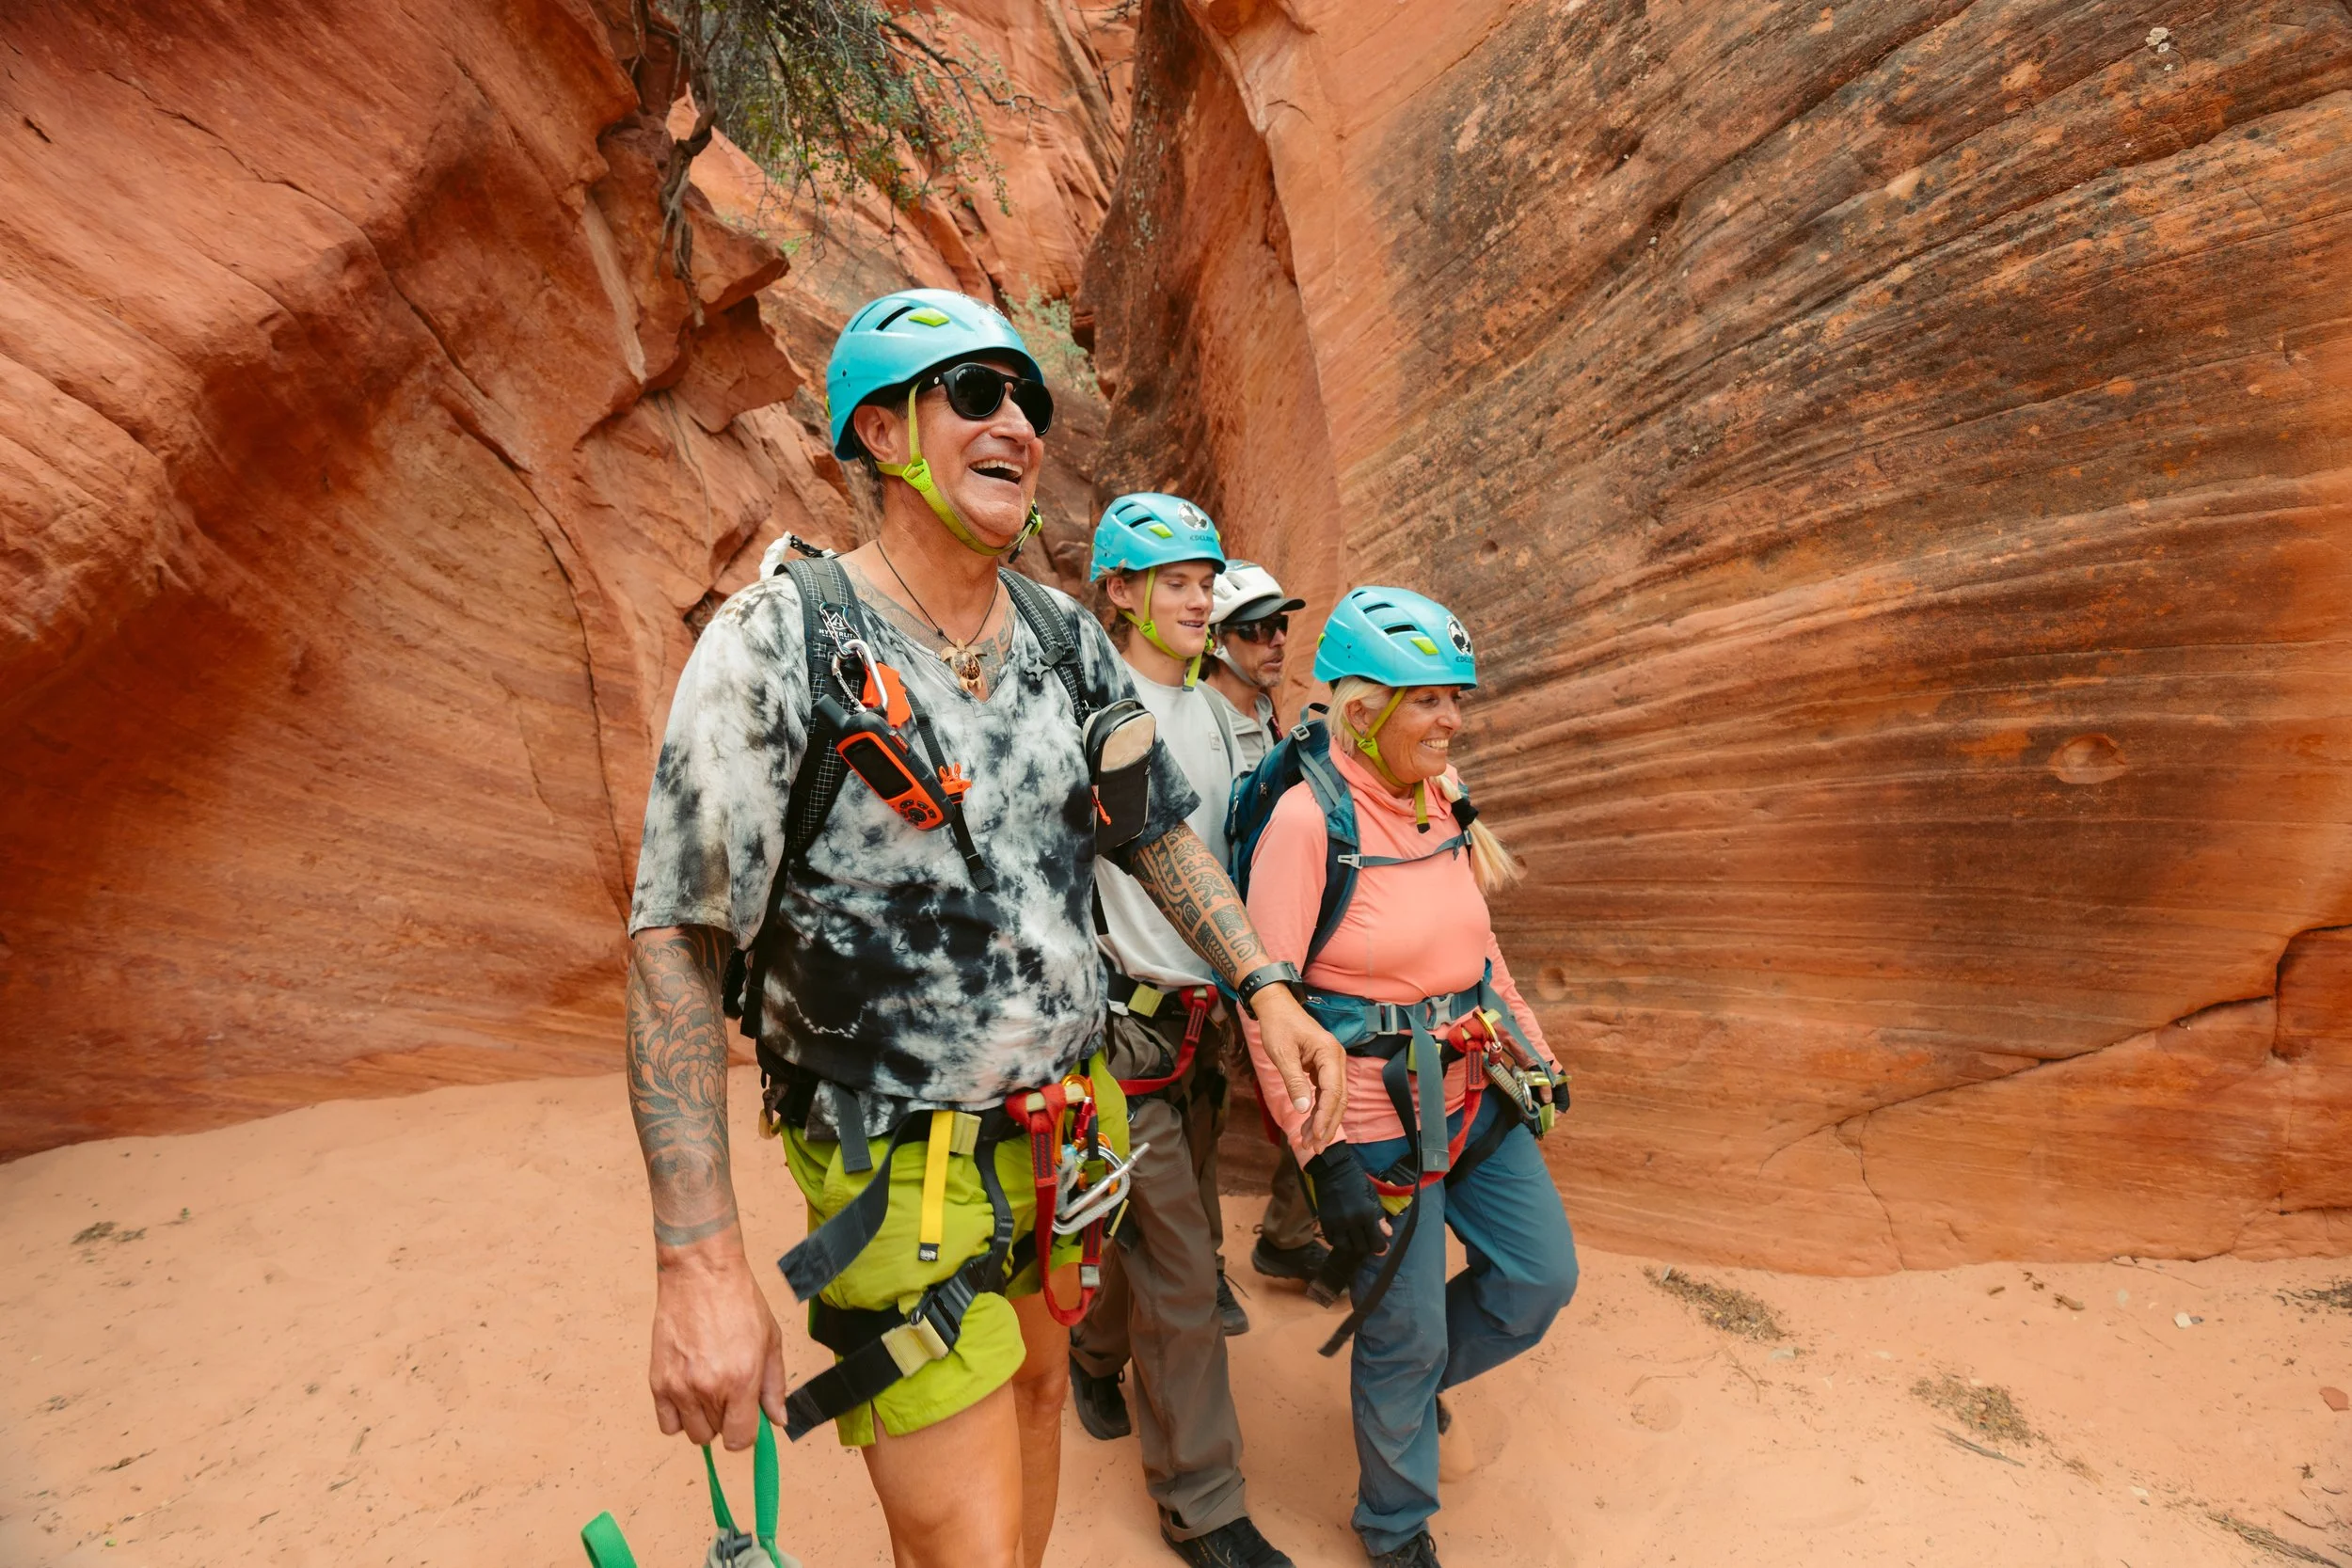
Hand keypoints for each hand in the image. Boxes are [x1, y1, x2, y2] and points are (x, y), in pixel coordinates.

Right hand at [649, 1228, 789, 1448]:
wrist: (701, 1274)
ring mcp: (680, 1387)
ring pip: (693, 1433)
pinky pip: (667, 1424)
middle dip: (728, 1420)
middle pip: (718, 1435)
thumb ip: (774, 1386)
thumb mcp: (770, 1341)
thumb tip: (777, 1421)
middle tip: (730, 1392)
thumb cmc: (739, 1301)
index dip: (748, 1433)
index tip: (748, 1419)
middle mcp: (709, 1389)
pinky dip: (678, 1416)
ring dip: (704, 1419)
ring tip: (709, 1388)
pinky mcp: (658, 1381)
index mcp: (741, 1379)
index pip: (741, 1439)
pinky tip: (688, 1393)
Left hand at [1249, 985, 1346, 1146]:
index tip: (1316, 1136)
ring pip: (1333, 1099)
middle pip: (1338, 1099)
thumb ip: (1294, 1082)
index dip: (1325, 1116)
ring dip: (1323, 1121)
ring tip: (1309, 1142)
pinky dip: (1318, 1110)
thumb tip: (1303, 1109)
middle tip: (1315, 1148)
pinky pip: (1326, 1093)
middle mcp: (1336, 1059)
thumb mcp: (1282, 1054)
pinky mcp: (1324, 1067)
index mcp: (1329, 1053)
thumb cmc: (1278, 1025)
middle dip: (1327, 1125)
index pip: (1334, 1091)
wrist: (1276, 1006)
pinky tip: (1308, 1125)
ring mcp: (1332, 1063)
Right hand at [1304, 1143, 1388, 1258]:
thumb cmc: (1356, 1179)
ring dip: (1351, 1246)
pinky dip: (1338, 1241)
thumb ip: (1379, 1216)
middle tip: (1368, 1240)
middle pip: (1360, 1247)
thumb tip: (1388, 1234)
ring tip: (1354, 1239)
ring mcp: (1336, 1223)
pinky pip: (1331, 1240)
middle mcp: (1351, 1221)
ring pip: (1345, 1247)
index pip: (1375, 1241)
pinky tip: (1343, 1236)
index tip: (1382, 1247)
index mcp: (1366, 1213)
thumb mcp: (1372, 1195)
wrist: (1333, 1169)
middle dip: (1367, 1247)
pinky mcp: (1325, 1222)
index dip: (1380, 1248)